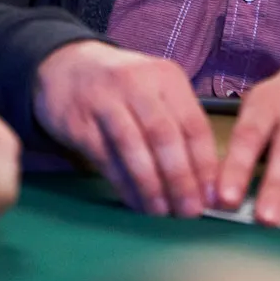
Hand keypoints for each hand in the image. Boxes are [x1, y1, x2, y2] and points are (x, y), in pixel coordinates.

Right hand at [33, 41, 218, 217]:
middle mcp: (138, 84)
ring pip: (134, 149)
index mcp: (166, 77)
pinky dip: (124, 186)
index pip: (193, 124)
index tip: (211, 196)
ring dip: (151, 187)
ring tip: (163, 213)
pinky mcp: (79, 122)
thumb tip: (206, 180)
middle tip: (189, 212)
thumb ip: (180, 125)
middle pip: (164, 137)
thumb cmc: (125, 87)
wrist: (68, 68)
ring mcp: (106, 101)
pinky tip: (136, 203)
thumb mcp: (157, 90)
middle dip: (180, 180)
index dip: (204, 164)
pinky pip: (106, 159)